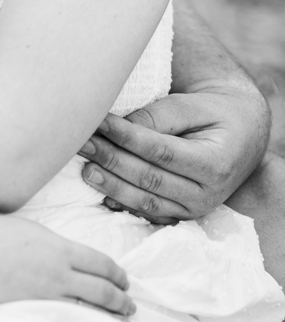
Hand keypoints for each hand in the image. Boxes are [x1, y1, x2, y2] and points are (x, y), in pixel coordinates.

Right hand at [0, 215, 133, 315]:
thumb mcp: (24, 231)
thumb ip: (51, 248)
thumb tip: (70, 262)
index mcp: (56, 247)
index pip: (102, 264)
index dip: (118, 276)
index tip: (125, 282)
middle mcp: (54, 273)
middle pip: (101, 291)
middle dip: (121, 302)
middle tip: (131, 310)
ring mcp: (38, 297)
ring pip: (86, 313)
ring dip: (107, 321)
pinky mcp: (23, 314)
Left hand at [80, 86, 271, 222]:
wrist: (239, 135)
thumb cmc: (213, 115)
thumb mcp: (193, 106)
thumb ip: (159, 116)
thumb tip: (121, 128)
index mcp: (215, 162)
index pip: (161, 151)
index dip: (126, 138)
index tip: (99, 122)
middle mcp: (207, 193)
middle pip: (149, 178)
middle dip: (111, 159)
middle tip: (82, 141)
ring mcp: (194, 209)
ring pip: (145, 201)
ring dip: (111, 184)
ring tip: (84, 167)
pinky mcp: (181, 215)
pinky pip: (148, 214)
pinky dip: (122, 204)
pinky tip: (100, 191)